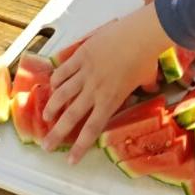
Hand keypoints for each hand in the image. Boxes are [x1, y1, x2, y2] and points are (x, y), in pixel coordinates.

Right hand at [41, 6, 171, 159]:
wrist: (141, 34)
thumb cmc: (148, 57)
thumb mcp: (146, 80)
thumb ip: (143, 89)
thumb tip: (149, 89)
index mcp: (110, 100)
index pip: (92, 129)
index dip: (80, 147)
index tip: (70, 160)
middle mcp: (94, 90)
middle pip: (70, 116)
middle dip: (56, 134)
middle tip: (46, 146)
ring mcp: (85, 72)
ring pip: (62, 94)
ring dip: (52, 107)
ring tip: (47, 116)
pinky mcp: (81, 55)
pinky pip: (63, 71)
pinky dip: (56, 80)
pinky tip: (52, 86)